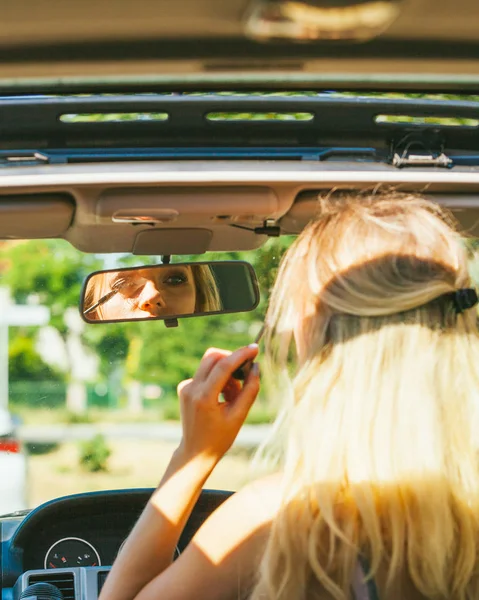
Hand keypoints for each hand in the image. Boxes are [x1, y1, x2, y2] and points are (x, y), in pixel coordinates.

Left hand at [176, 345, 259, 463]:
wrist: (195, 453)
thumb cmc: (220, 438)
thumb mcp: (239, 416)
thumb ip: (250, 390)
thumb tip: (255, 367)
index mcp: (204, 397)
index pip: (223, 366)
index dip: (240, 354)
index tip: (255, 348)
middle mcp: (191, 388)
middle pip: (213, 356)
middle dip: (232, 359)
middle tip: (245, 373)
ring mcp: (185, 387)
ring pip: (209, 364)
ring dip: (226, 372)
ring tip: (234, 395)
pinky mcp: (184, 387)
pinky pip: (205, 373)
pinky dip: (218, 379)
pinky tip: (223, 398)